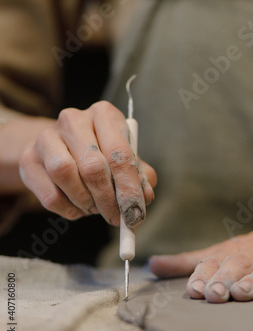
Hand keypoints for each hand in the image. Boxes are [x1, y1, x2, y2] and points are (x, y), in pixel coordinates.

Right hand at [19, 101, 156, 225]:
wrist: (59, 148)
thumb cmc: (100, 153)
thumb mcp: (124, 158)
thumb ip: (140, 175)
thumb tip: (145, 196)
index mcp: (103, 114)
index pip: (119, 153)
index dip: (129, 186)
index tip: (135, 210)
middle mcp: (73, 119)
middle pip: (92, 166)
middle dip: (108, 199)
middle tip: (116, 217)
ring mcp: (47, 137)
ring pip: (65, 175)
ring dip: (85, 201)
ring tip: (95, 208)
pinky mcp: (29, 159)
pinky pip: (49, 195)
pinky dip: (68, 209)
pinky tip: (78, 208)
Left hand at [149, 203, 252, 301]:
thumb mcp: (225, 250)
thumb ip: (190, 261)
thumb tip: (152, 265)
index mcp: (237, 250)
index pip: (217, 261)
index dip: (204, 275)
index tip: (192, 290)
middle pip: (241, 264)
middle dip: (225, 279)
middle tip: (212, 294)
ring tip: (242, 293)